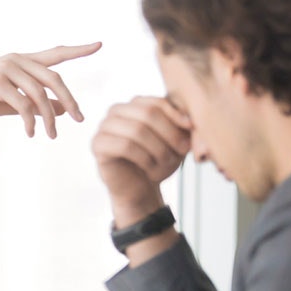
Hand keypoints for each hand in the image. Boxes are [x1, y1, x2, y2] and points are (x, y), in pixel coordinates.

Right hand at [0, 42, 101, 138]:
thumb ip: (38, 103)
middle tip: (81, 119)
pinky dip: (30, 120)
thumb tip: (66, 109)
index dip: (78, 50)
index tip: (99, 45)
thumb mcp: (11, 102)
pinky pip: (22, 104)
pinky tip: (31, 133)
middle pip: (54, 78)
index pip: (55, 53)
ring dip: (50, 118)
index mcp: (21, 61)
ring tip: (52, 135)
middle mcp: (15, 60)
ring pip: (40, 94)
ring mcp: (5, 69)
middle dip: (70, 100)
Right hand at [92, 96, 191, 223]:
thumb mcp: (177, 141)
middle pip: (147, 113)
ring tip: (168, 164)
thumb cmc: (158, 161)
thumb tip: (189, 121)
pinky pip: (125, 146)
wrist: (139, 189)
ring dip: (159, 149)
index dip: (176, 115)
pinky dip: (144, 159)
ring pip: (137, 130)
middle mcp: (116, 111)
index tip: (192, 129)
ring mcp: (104, 126)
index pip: (157, 102)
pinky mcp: (98, 144)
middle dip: (170, 134)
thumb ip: (183, 126)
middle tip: (183, 152)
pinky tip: (151, 169)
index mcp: (134, 104)